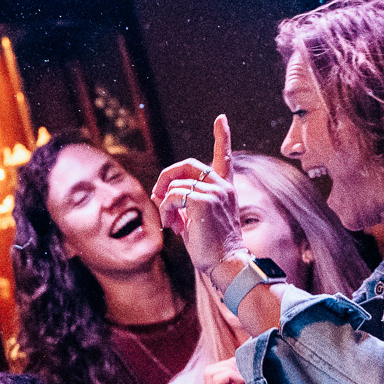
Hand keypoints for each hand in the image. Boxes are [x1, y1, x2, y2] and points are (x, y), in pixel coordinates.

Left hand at [150, 116, 241, 270]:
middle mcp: (222, 186)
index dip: (222, 136)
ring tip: (171, 223)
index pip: (225, 157)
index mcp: (225, 188)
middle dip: (166, 177)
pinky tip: (173, 226)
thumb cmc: (211, 247)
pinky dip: (166, 211)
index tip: (221, 119)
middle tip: (157, 195)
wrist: (226, 264)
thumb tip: (161, 195)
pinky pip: (172, 197)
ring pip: (175, 185)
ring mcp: (214, 192)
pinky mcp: (203, 201)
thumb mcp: (197, 219)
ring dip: (165, 204)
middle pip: (187, 165)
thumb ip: (185, 202)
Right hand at [201, 358, 278, 383]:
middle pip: (211, 369)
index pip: (218, 370)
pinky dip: (232, 375)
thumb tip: (248, 364)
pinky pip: (216, 380)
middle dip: (230, 364)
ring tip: (247, 379)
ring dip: (231, 369)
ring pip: (210, 372)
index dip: (233, 364)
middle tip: (248, 373)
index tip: (250, 370)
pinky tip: (245, 382)